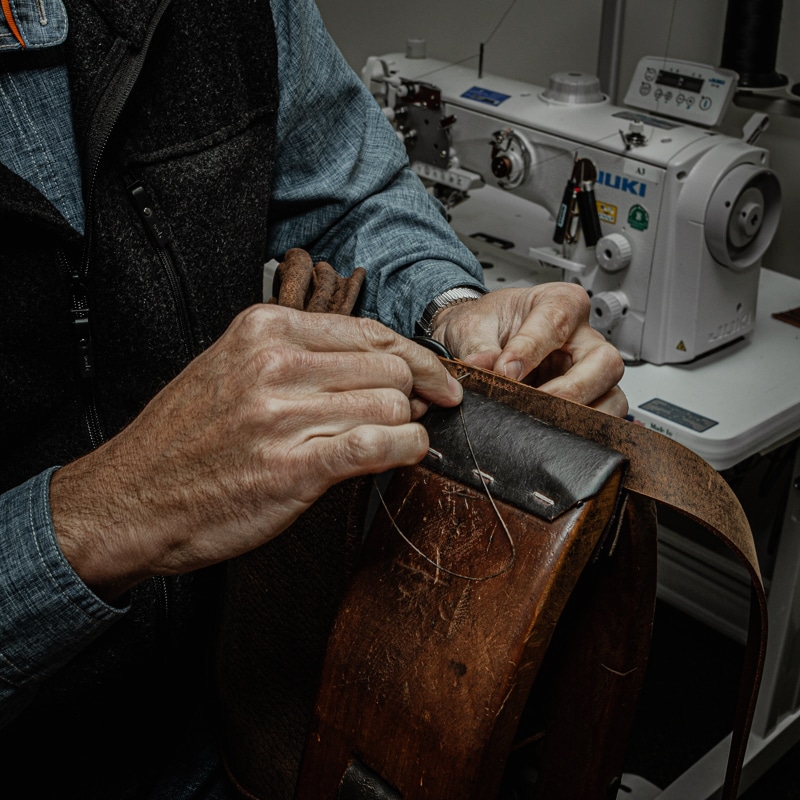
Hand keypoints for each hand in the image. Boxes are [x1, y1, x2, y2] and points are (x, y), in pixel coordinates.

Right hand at [51, 305, 462, 598]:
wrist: (131, 500)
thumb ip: (303, 360)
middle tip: (409, 414)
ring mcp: (283, 416)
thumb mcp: (232, 369)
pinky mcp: (293, 469)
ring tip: (391, 440)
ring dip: (406, 426)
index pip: (369, 331)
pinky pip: (378, 447)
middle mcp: (274, 365)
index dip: (414, 357)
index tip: (434, 376)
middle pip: (389, 366)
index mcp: (264, 330)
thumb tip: (382, 368)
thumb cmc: (185, 440)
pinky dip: (406, 450)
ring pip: (391, 405)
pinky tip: (402, 455)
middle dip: (413, 393)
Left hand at [431, 283, 626, 415]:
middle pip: (606, 361)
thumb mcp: (473, 326)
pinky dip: (581, 432)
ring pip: (613, 396)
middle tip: (535, 403)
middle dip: (573, 388)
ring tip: (544, 423)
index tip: (504, 370)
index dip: (530, 349)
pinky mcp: (587, 401)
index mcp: (561, 303)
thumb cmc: (487, 326)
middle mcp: (583, 338)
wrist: (480, 342)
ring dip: (582, 416)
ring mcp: (590, 372)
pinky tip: (553, 435)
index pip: (557, 322)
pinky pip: (601, 421)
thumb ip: (477, 346)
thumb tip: (479, 367)